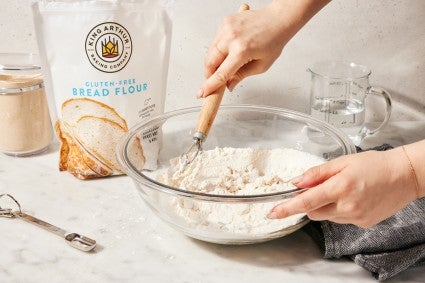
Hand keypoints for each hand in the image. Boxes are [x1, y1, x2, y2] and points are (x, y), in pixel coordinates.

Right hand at [198, 0, 329, 97]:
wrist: (278, 19)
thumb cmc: (274, 39)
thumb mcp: (261, 65)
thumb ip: (241, 76)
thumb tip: (229, 85)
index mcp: (242, 50)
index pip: (221, 73)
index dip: (210, 85)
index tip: (203, 92)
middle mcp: (231, 37)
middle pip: (210, 62)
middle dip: (209, 74)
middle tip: (214, 81)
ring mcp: (226, 28)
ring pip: (210, 51)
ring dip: (213, 62)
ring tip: (226, 65)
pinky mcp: (225, 22)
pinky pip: (215, 41)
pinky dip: (218, 49)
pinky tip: (229, 51)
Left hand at [268, 148, 418, 227]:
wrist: (404, 176)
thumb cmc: (374, 164)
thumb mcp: (342, 162)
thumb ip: (317, 173)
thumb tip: (296, 181)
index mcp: (340, 188)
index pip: (306, 202)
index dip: (286, 208)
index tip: (272, 213)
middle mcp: (347, 207)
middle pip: (313, 212)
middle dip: (310, 202)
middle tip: (322, 188)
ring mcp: (356, 217)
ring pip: (327, 217)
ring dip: (326, 206)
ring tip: (343, 190)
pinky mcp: (363, 223)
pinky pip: (341, 220)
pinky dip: (340, 210)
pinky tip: (353, 198)